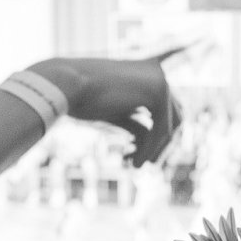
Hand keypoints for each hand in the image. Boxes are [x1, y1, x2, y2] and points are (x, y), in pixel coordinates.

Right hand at [28, 52, 182, 165]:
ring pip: (169, 128)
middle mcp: (157, 74)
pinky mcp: (157, 93)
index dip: (159, 138)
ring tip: (134, 167)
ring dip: (153, 151)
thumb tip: (156, 148)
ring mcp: (160, 81)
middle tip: (141, 165)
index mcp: (146, 74)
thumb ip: (136, 124)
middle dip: (160, 147)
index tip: (138, 155)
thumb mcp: (116, 114)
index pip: (167, 111)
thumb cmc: (82, 98)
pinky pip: (161, 131)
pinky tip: (133, 163)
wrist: (65, 84)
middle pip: (174, 120)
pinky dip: (149, 150)